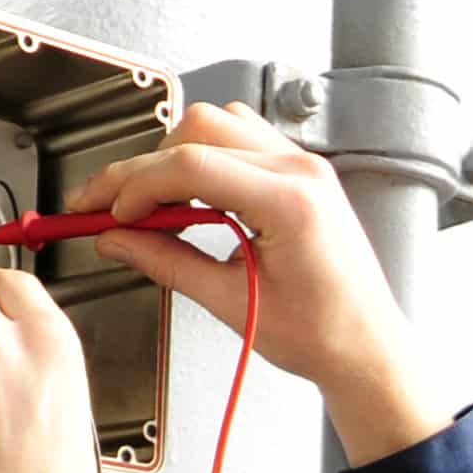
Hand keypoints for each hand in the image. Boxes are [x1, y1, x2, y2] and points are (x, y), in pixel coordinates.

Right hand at [72, 100, 450, 463]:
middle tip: (115, 210)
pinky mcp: (302, 173)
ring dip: (175, 158)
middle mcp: (301, 172)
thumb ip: (167, 263)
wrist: (367, 348)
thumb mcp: (231, 303)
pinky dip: (205, 160)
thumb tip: (117, 240)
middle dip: (147, 168)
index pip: (191, 165)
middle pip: (199, 130)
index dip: (134, 185)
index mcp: (291, 202)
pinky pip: (242, 140)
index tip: (105, 212)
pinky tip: (191, 200)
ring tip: (153, 208)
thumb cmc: (323, 335)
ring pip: (219, 124)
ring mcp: (305, 167)